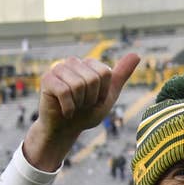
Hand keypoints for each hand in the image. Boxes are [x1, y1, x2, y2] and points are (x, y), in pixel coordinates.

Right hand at [23, 53, 139, 170]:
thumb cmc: (87, 113)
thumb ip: (121, 75)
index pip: (106, 72)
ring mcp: (58, 69)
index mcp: (88, 64)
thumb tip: (136, 54)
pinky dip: (68, 108)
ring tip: (74, 106)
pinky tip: (65, 111)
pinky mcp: (47, 79)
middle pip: (93, 78)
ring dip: (79, 103)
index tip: (95, 100)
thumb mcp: (108, 95)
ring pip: (78, 85)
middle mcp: (73, 62)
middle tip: (83, 105)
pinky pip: (64, 92)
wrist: (66, 130)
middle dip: (91, 99)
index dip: (103, 92)